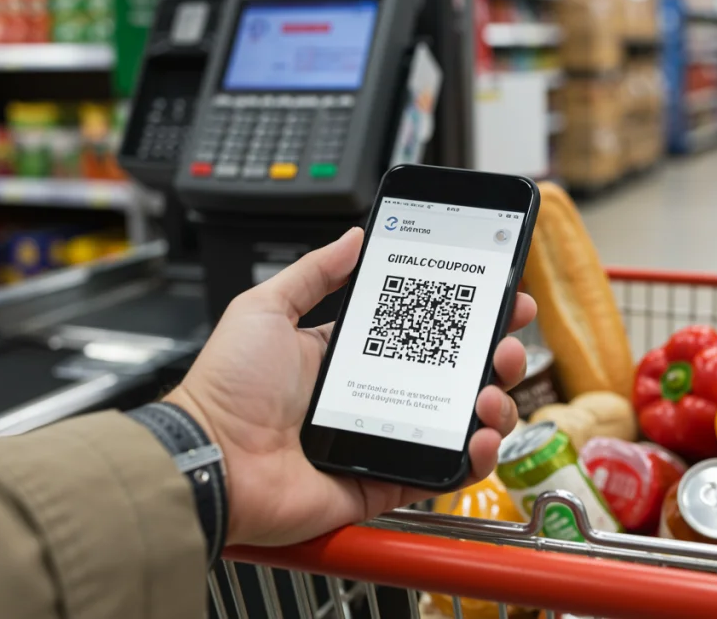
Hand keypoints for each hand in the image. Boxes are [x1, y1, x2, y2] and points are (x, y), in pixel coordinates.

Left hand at [167, 227, 536, 545]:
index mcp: (349, 356)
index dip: (464, 317)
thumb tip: (354, 237)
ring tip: (488, 391)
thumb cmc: (226, 389)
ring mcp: (384, 440)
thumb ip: (314, 273)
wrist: (210, 458)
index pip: (423, 332)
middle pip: (453, 376)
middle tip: (506, 344)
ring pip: (459, 423)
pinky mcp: (385, 480)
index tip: (497, 297)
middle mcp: (373, 397)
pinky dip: (470, 459)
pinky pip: (440, 473)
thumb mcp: (265, 309)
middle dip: (493, 356)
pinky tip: (477, 437)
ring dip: (490, 405)